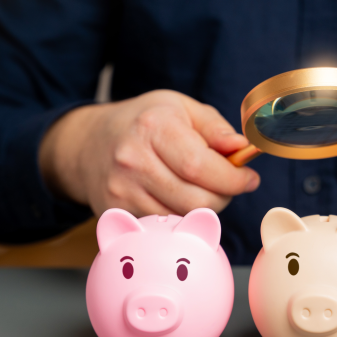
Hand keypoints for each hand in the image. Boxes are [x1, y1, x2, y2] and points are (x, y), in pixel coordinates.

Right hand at [39, 89, 259, 216]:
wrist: (87, 144)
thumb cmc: (144, 123)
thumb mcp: (182, 109)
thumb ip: (216, 128)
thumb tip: (243, 147)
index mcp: (154, 128)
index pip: (201, 166)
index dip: (233, 179)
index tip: (249, 179)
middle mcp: (133, 160)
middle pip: (196, 199)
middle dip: (223, 197)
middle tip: (227, 185)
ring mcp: (121, 191)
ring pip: (183, 218)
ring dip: (203, 209)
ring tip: (200, 188)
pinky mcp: (115, 213)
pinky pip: (163, 228)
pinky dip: (180, 218)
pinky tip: (178, 199)